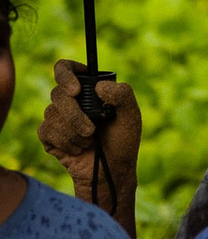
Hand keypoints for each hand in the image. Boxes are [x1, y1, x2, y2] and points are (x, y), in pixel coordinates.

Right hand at [40, 62, 139, 213]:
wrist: (110, 170)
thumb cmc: (123, 140)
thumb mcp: (131, 115)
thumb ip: (122, 95)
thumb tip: (99, 86)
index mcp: (90, 89)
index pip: (66, 68)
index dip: (65, 73)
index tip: (76, 90)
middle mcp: (71, 100)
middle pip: (57, 93)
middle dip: (74, 115)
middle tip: (91, 129)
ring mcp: (58, 117)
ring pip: (51, 113)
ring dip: (72, 131)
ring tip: (89, 141)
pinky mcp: (48, 135)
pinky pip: (45, 131)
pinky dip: (64, 141)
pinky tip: (78, 149)